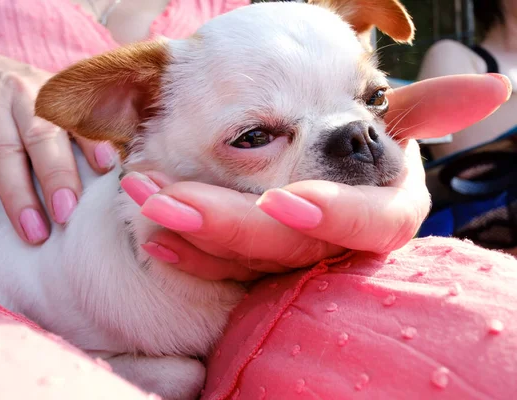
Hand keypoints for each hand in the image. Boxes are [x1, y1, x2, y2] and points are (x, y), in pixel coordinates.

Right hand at [0, 51, 116, 243]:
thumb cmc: (18, 100)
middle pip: (40, 138)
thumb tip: (116, 168)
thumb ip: (78, 129)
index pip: (75, 116)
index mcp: (52, 93)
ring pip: (1, 155)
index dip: (91, 141)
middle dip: (56, 177)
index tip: (106, 167)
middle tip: (67, 214)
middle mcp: (20, 96)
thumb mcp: (48, 101)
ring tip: (34, 233)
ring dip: (18, 197)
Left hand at [120, 74, 511, 279]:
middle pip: (289, 247)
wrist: (318, 165)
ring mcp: (294, 257)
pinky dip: (187, 250)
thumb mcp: (388, 125)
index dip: (332, 218)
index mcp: (381, 210)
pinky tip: (151, 231)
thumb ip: (422, 110)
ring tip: (141, 197)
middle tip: (165, 197)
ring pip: (246, 259)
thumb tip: (495, 90)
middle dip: (226, 223)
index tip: (285, 200)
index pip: (370, 228)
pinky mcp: (258, 263)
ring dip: (190, 231)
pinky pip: (222, 264)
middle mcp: (336, 243)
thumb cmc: (359, 146)